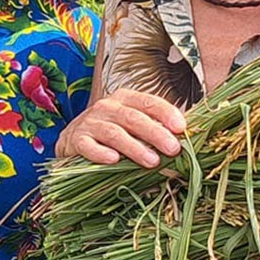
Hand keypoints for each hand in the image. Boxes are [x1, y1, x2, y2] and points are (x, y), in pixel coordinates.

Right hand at [54, 89, 188, 166]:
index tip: (181, 127)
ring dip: (134, 147)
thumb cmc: (111, 134)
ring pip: (114, 132)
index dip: (166, 113)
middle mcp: (107, 107)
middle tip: (173, 149)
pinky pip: (88, 146)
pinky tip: (113, 160)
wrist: (72, 141)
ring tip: (152, 161)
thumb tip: (186, 136)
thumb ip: (155, 126)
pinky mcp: (76, 140)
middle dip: (156, 133)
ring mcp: (90, 122)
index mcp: (125, 99)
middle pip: (134, 118)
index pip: (149, 102)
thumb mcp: (132, 125)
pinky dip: (100, 152)